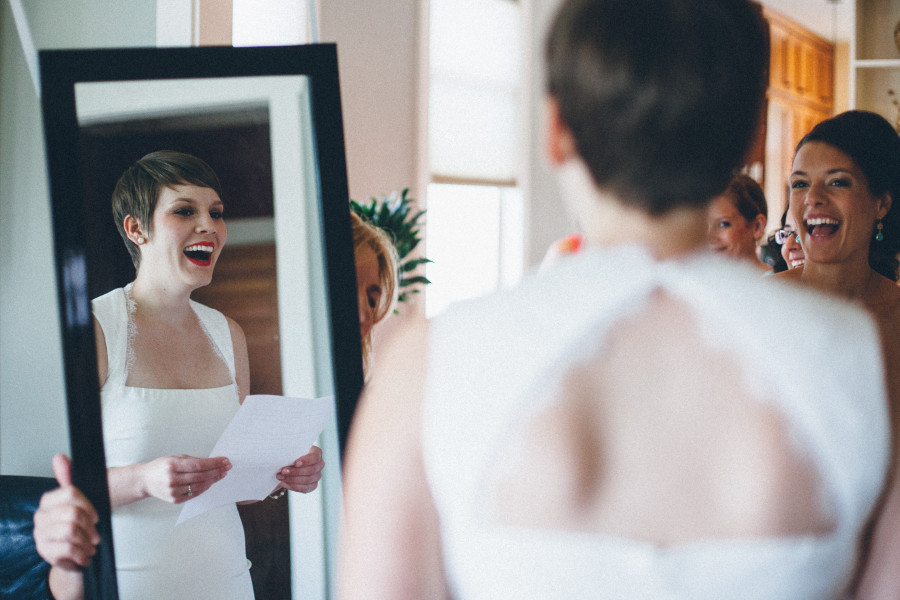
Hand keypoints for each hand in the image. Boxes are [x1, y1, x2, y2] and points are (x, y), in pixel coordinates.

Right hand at [34, 454, 99, 570]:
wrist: (74, 556)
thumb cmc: (79, 527)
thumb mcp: (80, 502)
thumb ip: (70, 478)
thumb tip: (58, 457)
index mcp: (48, 502)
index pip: (71, 493)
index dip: (89, 505)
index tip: (96, 517)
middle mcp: (40, 517)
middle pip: (73, 513)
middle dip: (90, 526)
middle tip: (96, 535)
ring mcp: (40, 535)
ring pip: (71, 530)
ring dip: (87, 541)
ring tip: (91, 546)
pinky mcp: (44, 552)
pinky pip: (67, 548)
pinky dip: (82, 553)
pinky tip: (86, 556)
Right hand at [140, 455, 230, 503]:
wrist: (146, 481)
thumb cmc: (161, 466)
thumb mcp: (175, 458)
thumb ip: (192, 460)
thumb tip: (212, 462)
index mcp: (172, 465)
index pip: (199, 465)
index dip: (214, 463)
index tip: (224, 460)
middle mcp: (173, 479)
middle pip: (202, 476)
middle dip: (217, 471)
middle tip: (227, 467)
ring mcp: (174, 491)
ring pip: (200, 486)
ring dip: (214, 480)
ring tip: (222, 474)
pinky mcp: (176, 500)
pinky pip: (195, 494)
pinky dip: (205, 487)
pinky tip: (211, 482)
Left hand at [275, 446, 323, 493]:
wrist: (289, 464)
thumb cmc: (291, 454)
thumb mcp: (291, 450)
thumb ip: (291, 452)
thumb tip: (284, 457)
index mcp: (317, 453)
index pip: (315, 457)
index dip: (306, 461)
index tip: (295, 463)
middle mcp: (320, 464)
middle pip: (311, 470)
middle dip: (295, 472)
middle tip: (283, 471)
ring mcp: (317, 476)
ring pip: (307, 480)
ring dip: (292, 479)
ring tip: (281, 476)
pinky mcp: (313, 485)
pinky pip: (304, 488)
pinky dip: (293, 486)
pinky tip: (284, 482)